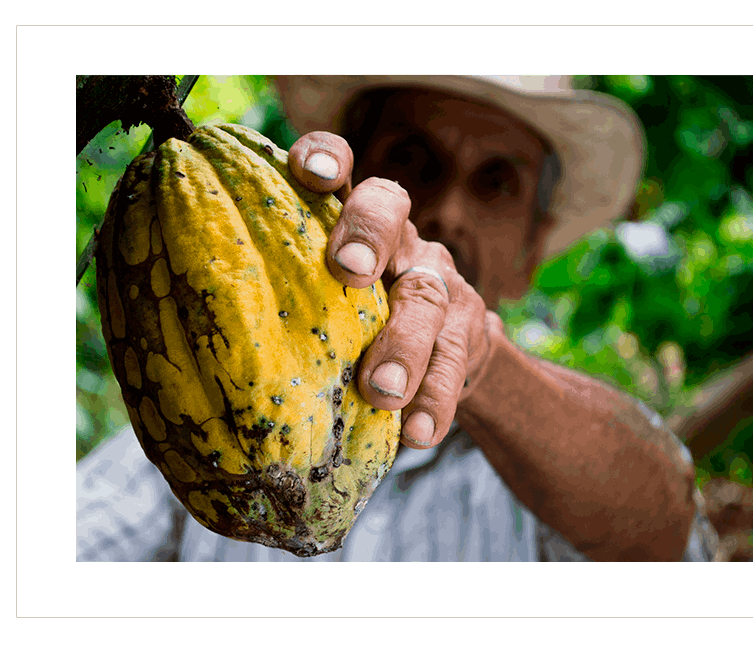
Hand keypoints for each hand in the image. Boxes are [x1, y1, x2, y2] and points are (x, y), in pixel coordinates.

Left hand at [288, 131, 498, 448]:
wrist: (445, 357)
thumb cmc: (356, 327)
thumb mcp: (322, 302)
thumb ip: (284, 298)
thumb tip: (187, 330)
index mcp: (351, 223)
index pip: (342, 169)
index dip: (327, 158)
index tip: (309, 172)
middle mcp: (399, 240)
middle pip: (390, 212)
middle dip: (368, 235)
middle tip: (347, 271)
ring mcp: (439, 282)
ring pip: (427, 297)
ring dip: (405, 345)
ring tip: (383, 392)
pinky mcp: (469, 331)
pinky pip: (456, 363)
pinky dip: (435, 400)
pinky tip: (418, 433)